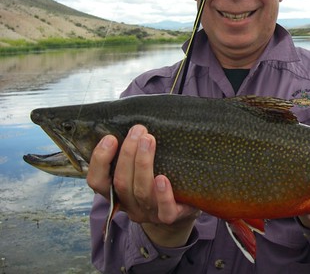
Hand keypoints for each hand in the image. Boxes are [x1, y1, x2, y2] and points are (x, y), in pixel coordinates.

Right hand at [87, 124, 199, 245]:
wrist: (183, 206)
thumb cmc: (157, 178)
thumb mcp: (138, 167)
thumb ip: (130, 151)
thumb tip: (130, 121)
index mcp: (115, 192)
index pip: (97, 181)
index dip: (100, 160)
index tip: (111, 137)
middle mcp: (129, 205)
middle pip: (121, 182)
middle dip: (128, 154)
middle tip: (139, 130)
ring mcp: (148, 213)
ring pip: (141, 191)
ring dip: (143, 163)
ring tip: (149, 140)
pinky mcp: (169, 218)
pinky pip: (165, 210)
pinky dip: (163, 194)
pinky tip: (163, 178)